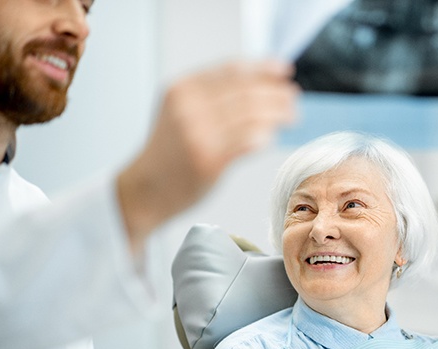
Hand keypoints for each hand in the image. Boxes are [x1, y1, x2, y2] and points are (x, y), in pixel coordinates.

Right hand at [117, 60, 297, 250]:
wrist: (144, 189)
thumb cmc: (166, 154)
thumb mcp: (179, 114)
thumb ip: (209, 99)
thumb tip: (256, 89)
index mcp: (182, 90)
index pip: (232, 71)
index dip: (263, 69)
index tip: (283, 72)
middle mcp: (189, 108)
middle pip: (246, 92)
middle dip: (277, 93)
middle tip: (293, 100)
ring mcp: (198, 134)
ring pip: (251, 116)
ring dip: (277, 114)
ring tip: (291, 116)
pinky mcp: (208, 161)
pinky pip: (248, 142)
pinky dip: (264, 137)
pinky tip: (270, 137)